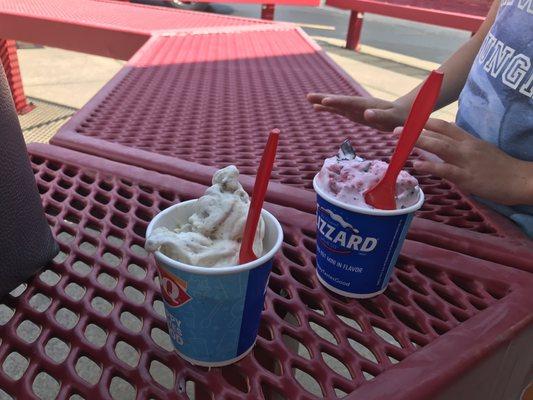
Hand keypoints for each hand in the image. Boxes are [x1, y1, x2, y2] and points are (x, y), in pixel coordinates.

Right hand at [307, 93, 409, 131]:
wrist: (404, 113)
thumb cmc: (400, 117)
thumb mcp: (392, 118)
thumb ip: (380, 116)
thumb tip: (366, 114)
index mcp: (367, 105)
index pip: (350, 103)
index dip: (337, 102)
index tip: (324, 101)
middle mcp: (359, 105)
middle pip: (339, 101)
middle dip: (324, 99)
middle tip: (309, 96)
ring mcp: (356, 109)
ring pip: (337, 105)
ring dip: (323, 102)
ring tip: (308, 99)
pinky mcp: (355, 114)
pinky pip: (339, 111)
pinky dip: (328, 109)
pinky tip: (317, 108)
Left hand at [409, 119, 532, 205]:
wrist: (520, 179)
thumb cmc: (500, 168)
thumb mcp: (480, 151)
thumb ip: (461, 147)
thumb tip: (442, 146)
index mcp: (469, 140)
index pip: (445, 126)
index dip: (426, 122)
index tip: (409, 119)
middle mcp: (466, 147)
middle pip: (439, 133)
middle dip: (416, 130)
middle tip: (397, 129)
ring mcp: (466, 161)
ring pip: (440, 147)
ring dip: (419, 142)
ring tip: (401, 140)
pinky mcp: (467, 177)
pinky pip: (446, 170)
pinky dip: (430, 167)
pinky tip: (417, 166)